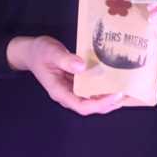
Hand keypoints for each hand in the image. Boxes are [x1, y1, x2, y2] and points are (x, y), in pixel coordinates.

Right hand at [6, 36, 124, 115]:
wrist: (30, 50)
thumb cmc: (39, 52)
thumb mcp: (50, 52)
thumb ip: (65, 60)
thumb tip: (83, 66)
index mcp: (60, 92)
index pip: (82, 105)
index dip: (100, 103)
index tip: (115, 95)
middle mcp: (67, 94)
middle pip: (90, 106)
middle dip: (109, 103)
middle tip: (126, 94)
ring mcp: (72, 88)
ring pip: (92, 98)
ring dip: (108, 97)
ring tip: (125, 91)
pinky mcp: (75, 81)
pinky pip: (90, 88)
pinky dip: (102, 86)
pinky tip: (114, 80)